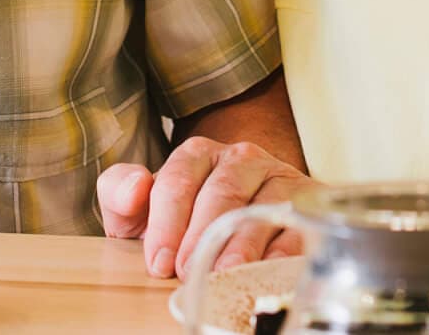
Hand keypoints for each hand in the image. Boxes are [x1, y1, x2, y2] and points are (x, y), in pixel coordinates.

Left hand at [97, 137, 308, 278]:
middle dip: (203, 235)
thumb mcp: (143, 208)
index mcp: (198, 153)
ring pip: (261, 207)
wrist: (243, 214)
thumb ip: (121, 192)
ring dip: (242, 245)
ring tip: (225, 275)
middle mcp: (241, 159)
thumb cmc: (184, 219)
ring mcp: (278, 178)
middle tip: (189, 272)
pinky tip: (265, 275)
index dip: (166, 222)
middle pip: (222, 192)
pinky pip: (297, 227)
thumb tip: (135, 187)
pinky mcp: (307, 204)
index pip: (178, 179)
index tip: (159, 262)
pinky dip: (282, 254)